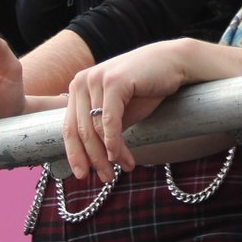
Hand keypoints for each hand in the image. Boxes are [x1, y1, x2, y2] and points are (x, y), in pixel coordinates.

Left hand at [62, 42, 186, 178]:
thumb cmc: (145, 88)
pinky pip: (109, 121)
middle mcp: (82, 81)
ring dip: (109, 155)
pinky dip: (114, 143)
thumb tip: (90, 159)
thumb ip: (101, 128)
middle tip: (106, 178)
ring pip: (95, 129)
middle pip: (81, 131)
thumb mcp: (118, 111)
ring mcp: (96, 79)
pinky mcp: (114, 81)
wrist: (172, 63)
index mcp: (78, 87)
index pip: (69, 127)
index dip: (75, 154)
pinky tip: (120, 157)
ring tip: (123, 168)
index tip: (82, 176)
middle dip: (93, 159)